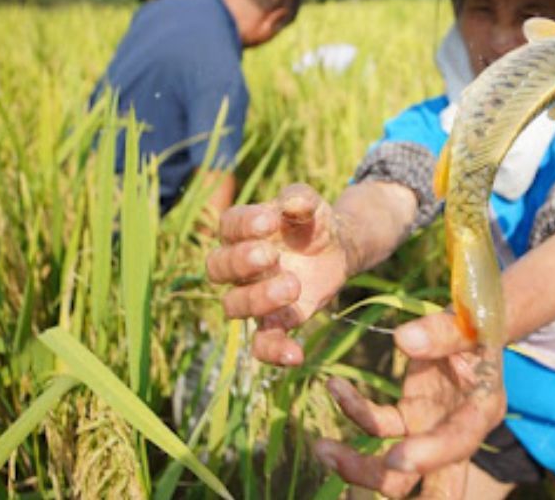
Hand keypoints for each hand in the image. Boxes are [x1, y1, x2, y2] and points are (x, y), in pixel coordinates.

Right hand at [207, 183, 352, 365]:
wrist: (337, 249)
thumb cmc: (313, 222)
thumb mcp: (311, 204)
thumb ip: (301, 198)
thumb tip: (295, 203)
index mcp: (242, 231)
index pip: (228, 226)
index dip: (244, 225)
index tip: (270, 221)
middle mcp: (239, 266)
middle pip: (218, 268)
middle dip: (241, 263)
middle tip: (271, 255)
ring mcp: (253, 296)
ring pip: (234, 306)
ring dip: (258, 299)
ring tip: (293, 285)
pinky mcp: (276, 321)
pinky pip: (262, 343)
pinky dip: (274, 352)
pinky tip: (296, 354)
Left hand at [313, 313, 506, 497]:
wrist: (476, 320)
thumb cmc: (480, 321)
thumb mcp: (470, 323)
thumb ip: (442, 331)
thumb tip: (404, 340)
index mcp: (483, 408)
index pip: (459, 441)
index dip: (430, 455)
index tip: (394, 460)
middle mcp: (459, 431)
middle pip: (434, 488)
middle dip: (391, 486)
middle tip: (348, 473)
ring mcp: (431, 430)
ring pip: (394, 470)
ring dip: (357, 466)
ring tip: (322, 447)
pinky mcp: (410, 417)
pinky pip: (377, 425)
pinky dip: (353, 410)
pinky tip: (335, 386)